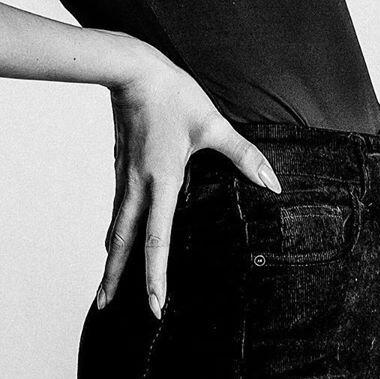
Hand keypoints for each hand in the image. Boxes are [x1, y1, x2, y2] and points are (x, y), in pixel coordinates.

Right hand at [96, 44, 281, 318]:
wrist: (131, 71)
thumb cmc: (173, 95)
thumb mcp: (212, 124)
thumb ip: (243, 155)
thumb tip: (273, 182)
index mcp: (161, 181)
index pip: (156, 239)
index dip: (156, 275)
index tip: (155, 305)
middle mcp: (138, 186)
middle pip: (123, 243)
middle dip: (115, 278)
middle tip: (106, 307)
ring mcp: (125, 177)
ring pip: (117, 227)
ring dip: (112, 258)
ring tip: (108, 285)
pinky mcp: (121, 166)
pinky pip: (118, 209)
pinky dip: (116, 232)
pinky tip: (117, 239)